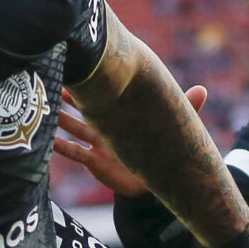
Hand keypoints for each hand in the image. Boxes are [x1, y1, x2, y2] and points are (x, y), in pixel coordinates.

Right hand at [54, 87, 208, 198]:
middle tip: (53, 78)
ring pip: (73, 127)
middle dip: (68, 95)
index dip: (92, 82)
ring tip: (44, 107)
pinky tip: (47, 141)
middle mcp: (106, 125)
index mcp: (122, 114)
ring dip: (59, 118)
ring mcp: (97, 143)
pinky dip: (60, 147)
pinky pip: (74, 153)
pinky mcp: (95, 162)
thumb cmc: (160, 148)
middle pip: (83, 107)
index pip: (104, 94)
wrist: (154, 181)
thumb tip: (203, 89)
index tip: (81, 66)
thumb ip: (186, 108)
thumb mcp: (174, 128)